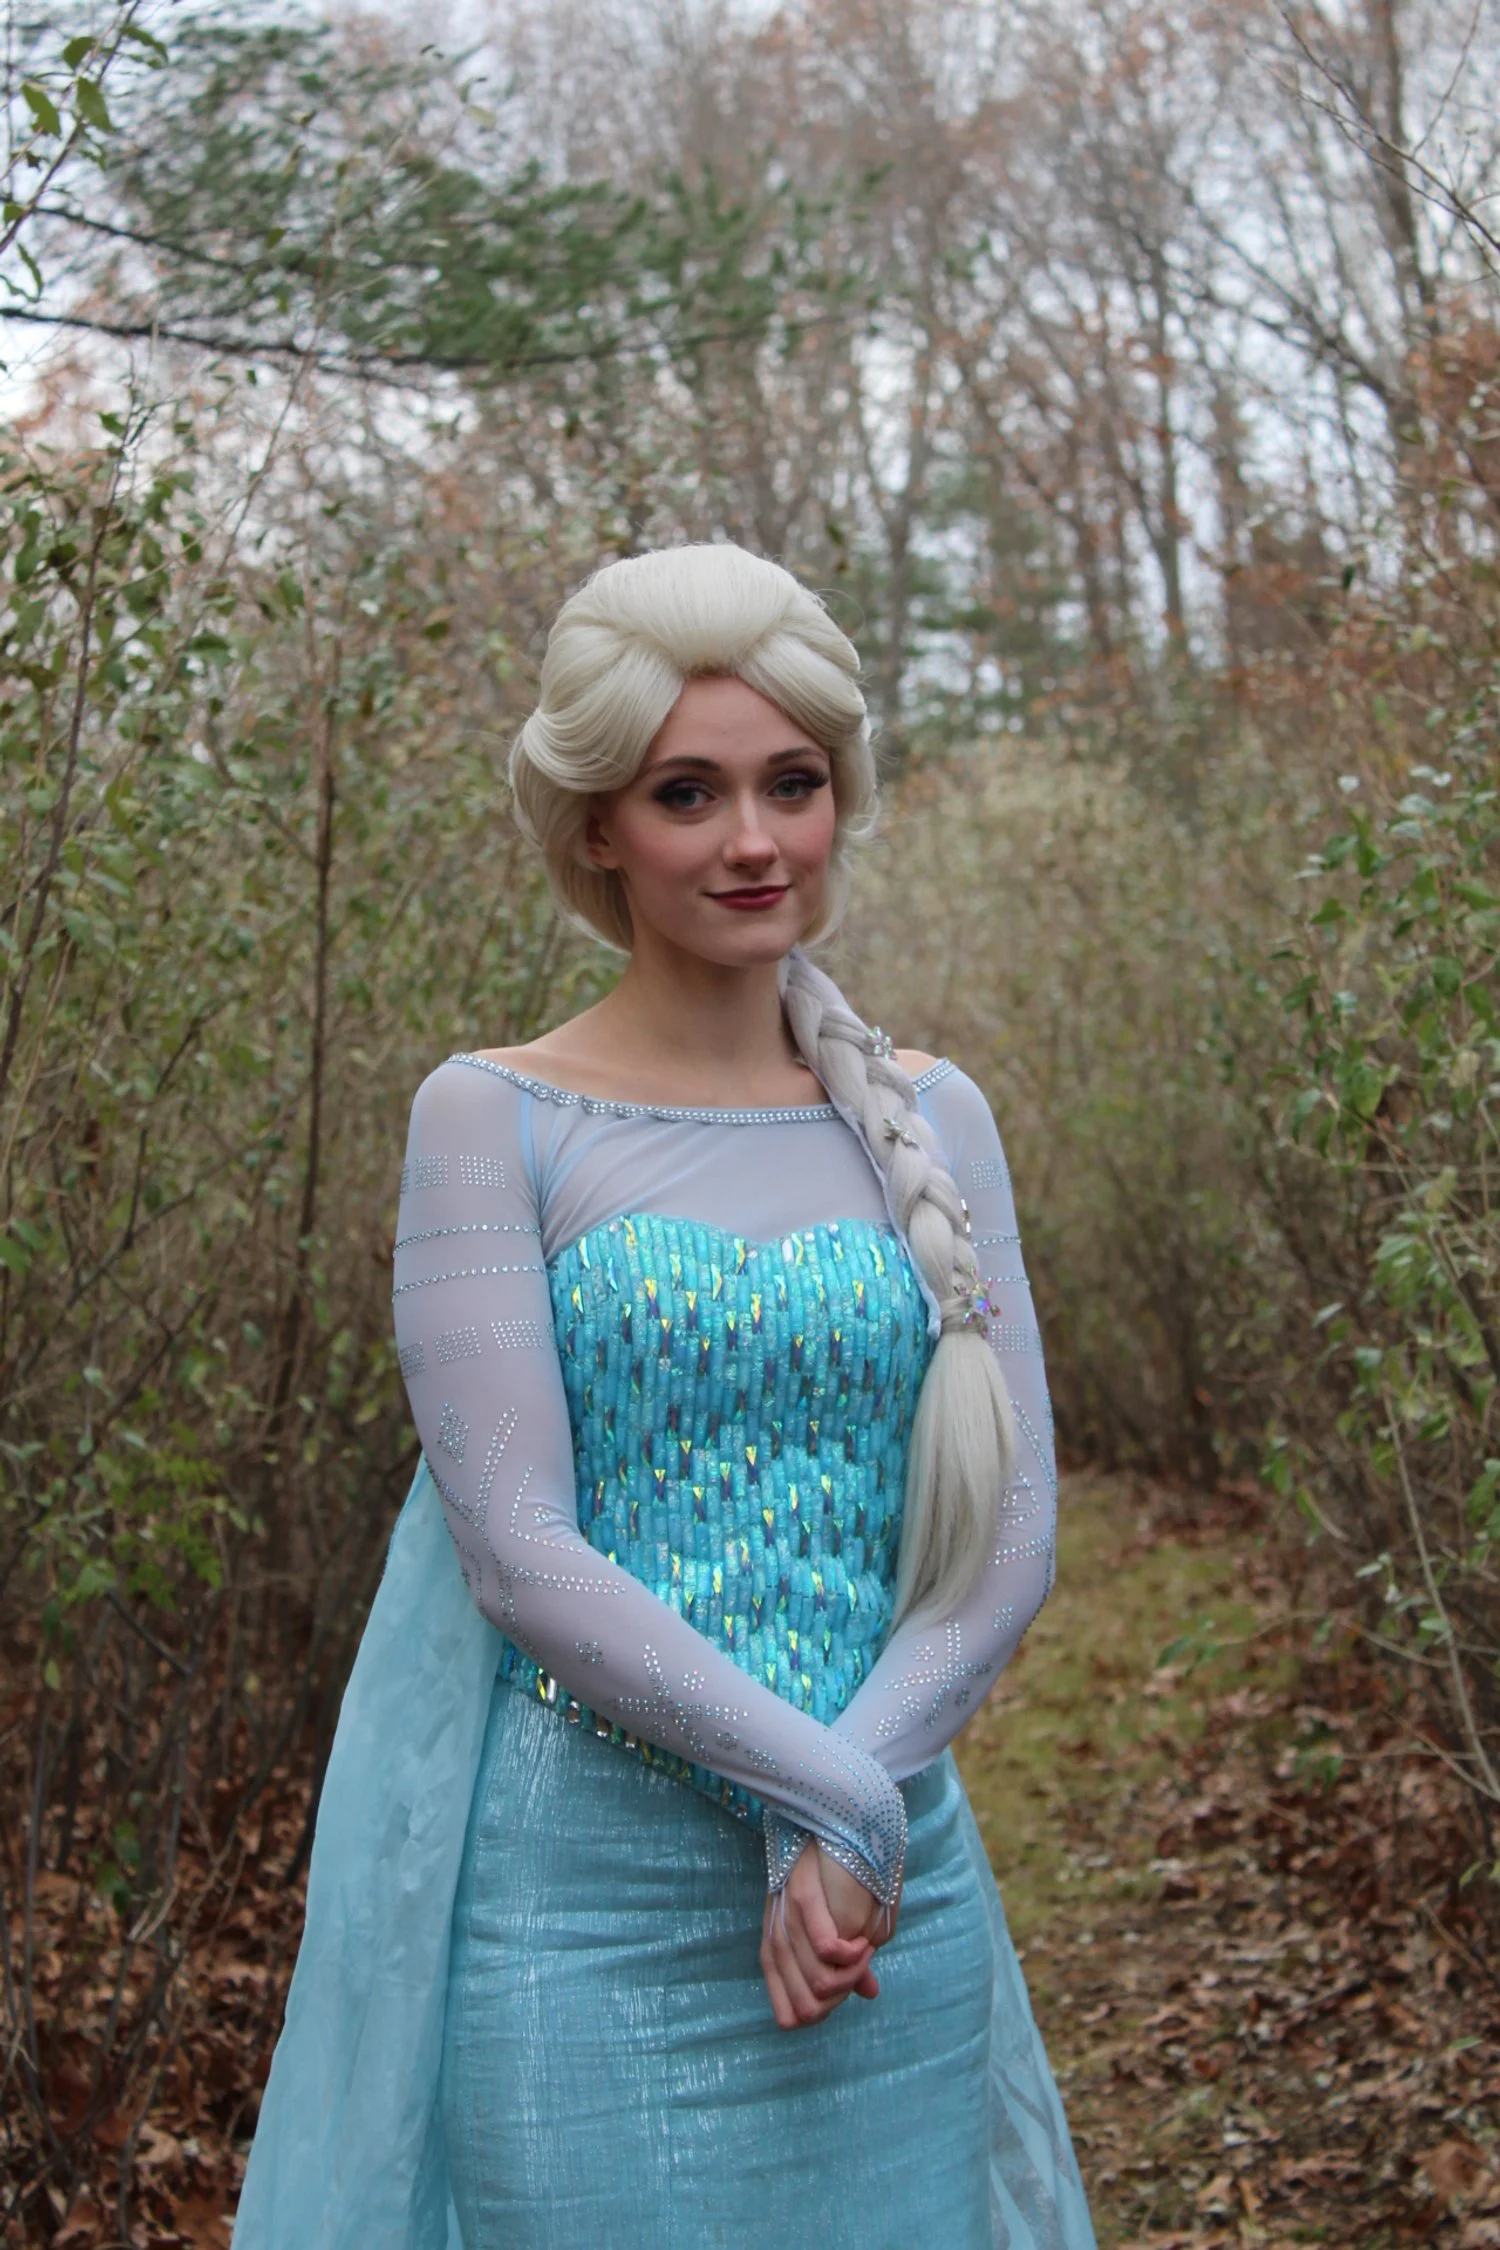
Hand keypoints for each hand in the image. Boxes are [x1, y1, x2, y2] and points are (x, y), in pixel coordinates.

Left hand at [759, 1842, 883, 2030]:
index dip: (821, 2014)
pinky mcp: (802, 1895)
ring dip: (851, 1976)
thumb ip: (846, 1962)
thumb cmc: (838, 1873)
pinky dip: (851, 1954)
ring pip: (819, 1983)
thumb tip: (868, 1993)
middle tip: (859, 1972)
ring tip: (866, 1951)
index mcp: (777, 1948)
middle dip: (840, 2001)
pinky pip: (826, 1948)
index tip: (843, 1990)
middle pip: (806, 2009)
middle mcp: (776, 1937)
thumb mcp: (838, 1922)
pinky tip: (864, 1941)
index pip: (787, 2014)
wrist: (834, 1820)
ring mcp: (786, 1916)